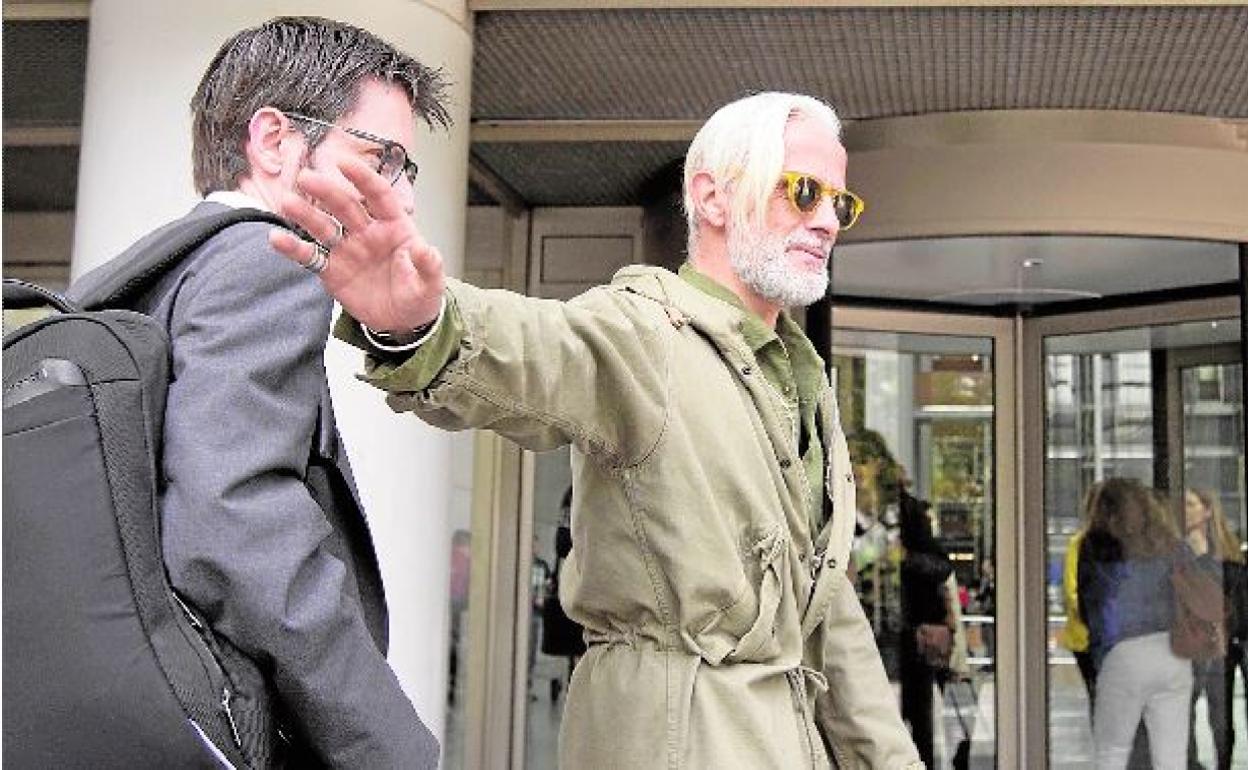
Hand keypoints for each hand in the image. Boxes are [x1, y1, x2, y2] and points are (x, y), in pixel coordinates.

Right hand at [268, 155, 444, 332]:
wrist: (403, 322)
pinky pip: (311, 257)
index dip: (362, 178)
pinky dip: (294, 248)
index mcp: (395, 227)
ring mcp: (347, 250)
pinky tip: (277, 239)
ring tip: (287, 203)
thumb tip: (425, 249)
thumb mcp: (431, 285)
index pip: (379, 196)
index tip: (343, 163)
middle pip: (345, 206)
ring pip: (324, 227)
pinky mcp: (332, 271)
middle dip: (327, 191)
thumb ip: (429, 267)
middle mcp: (367, 232)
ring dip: (305, 214)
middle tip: (306, 177)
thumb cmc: (419, 296)